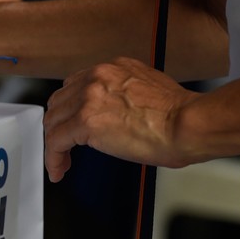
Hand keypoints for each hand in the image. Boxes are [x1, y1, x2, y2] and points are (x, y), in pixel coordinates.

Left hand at [43, 57, 201, 181]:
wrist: (186, 124)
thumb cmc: (179, 117)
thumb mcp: (148, 91)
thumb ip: (124, 96)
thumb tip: (116, 114)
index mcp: (113, 68)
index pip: (76, 86)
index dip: (69, 109)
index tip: (70, 125)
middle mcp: (97, 77)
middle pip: (60, 102)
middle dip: (58, 126)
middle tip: (63, 146)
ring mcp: (89, 97)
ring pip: (53, 121)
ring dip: (54, 143)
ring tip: (60, 162)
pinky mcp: (85, 121)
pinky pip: (55, 141)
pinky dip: (53, 158)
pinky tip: (58, 170)